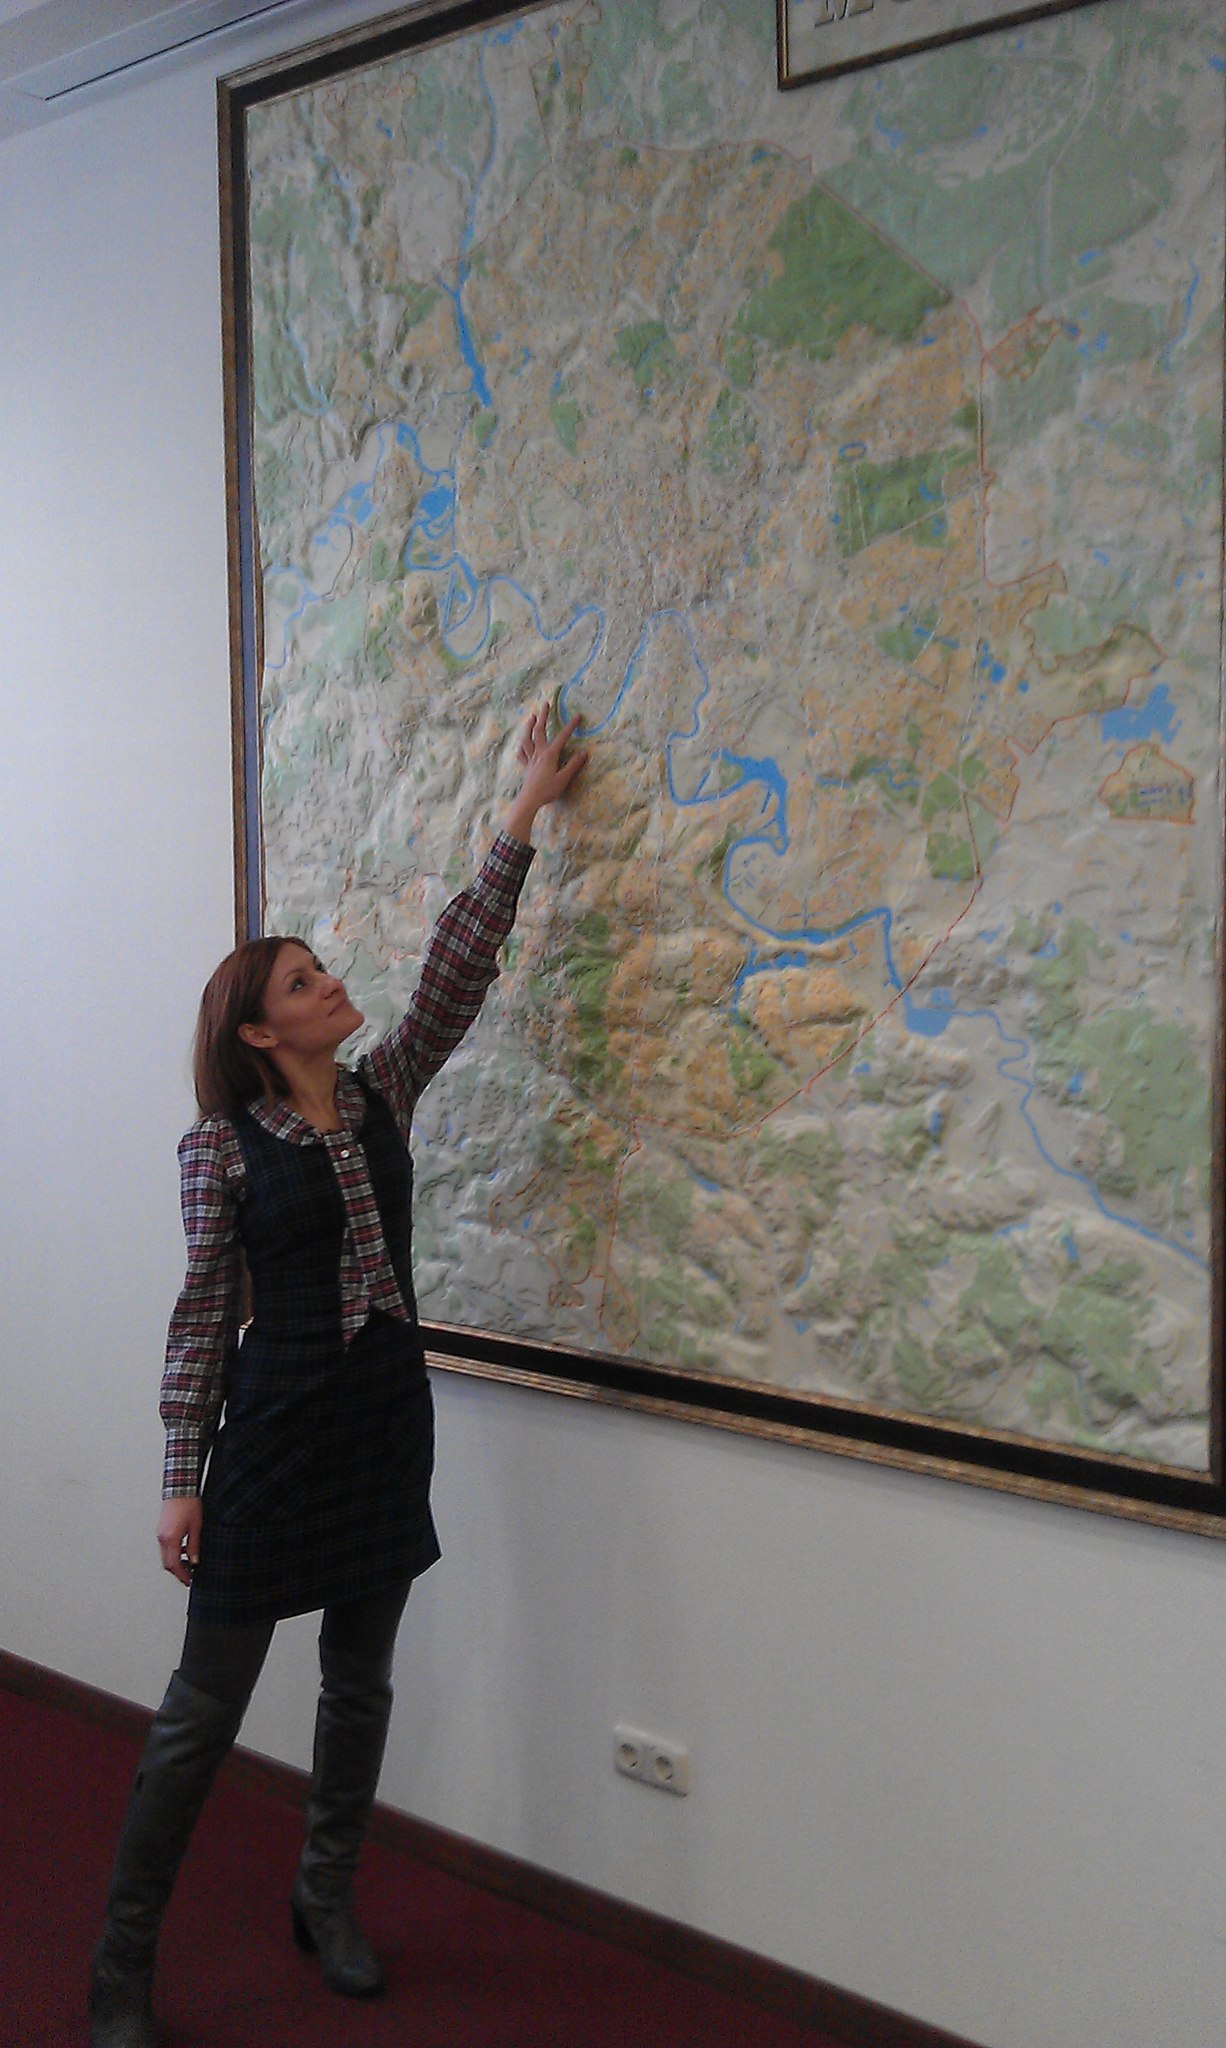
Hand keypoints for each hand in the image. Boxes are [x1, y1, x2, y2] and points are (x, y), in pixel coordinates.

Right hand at [157, 1496, 201, 1585]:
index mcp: (171, 1538)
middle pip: (167, 1563)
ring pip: (165, 1555)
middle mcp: (163, 1538)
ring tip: (189, 1562)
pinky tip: (184, 1549)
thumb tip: (194, 1560)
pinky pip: (165, 1546)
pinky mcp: (161, 1529)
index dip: (181, 1575)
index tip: (188, 1580)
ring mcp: (160, 1533)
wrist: (180, 1488)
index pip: (174, 1564)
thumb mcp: (196, 1527)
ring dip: (176, 1562)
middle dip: (178, 1571)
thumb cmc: (189, 1503)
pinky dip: (174, 1552)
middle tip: (188, 1575)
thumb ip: (194, 1546)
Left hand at [503, 703, 588, 843]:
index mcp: (549, 754)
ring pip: (527, 738)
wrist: (530, 800)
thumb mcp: (564, 779)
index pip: (562, 737)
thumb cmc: (547, 790)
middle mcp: (538, 753)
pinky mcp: (526, 765)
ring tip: (531, 717)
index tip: (577, 716)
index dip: (570, 726)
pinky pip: (522, 752)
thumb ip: (573, 765)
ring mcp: (530, 758)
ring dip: (528, 726)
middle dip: (543, 716)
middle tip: (546, 704)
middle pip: (539, 730)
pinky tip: (523, 742)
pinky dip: (522, 745)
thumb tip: (584, 752)